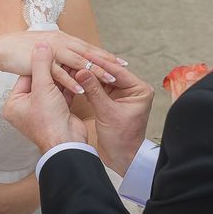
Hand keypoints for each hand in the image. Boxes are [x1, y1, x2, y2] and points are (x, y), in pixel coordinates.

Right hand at [0, 31, 117, 95]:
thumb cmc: (20, 50)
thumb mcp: (43, 50)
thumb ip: (58, 53)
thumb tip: (70, 57)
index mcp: (61, 38)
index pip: (87, 47)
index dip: (103, 54)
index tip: (119, 61)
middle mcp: (60, 42)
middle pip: (88, 53)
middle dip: (106, 61)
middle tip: (124, 68)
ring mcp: (51, 51)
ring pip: (78, 62)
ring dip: (95, 71)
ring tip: (111, 79)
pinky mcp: (41, 63)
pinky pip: (60, 74)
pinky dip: (73, 81)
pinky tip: (84, 89)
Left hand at [3, 43, 87, 152]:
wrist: (66, 143)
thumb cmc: (49, 121)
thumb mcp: (42, 87)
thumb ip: (41, 64)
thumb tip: (40, 44)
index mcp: (15, 104)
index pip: (26, 76)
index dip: (38, 63)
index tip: (48, 50)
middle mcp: (27, 107)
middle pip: (41, 80)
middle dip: (53, 69)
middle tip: (61, 54)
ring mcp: (43, 110)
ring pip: (54, 86)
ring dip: (64, 75)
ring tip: (72, 61)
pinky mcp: (59, 112)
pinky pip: (64, 93)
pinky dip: (71, 84)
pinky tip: (78, 73)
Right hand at [75, 57, 154, 175]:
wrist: (122, 159)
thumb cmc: (122, 139)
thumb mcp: (107, 112)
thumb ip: (94, 90)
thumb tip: (82, 71)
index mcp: (139, 89)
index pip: (117, 71)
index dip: (100, 63)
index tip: (84, 54)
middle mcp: (132, 89)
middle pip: (109, 73)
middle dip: (92, 68)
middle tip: (76, 58)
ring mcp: (121, 95)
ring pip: (102, 80)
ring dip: (89, 76)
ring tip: (73, 66)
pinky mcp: (112, 101)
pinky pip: (98, 89)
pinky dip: (88, 86)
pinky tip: (75, 79)